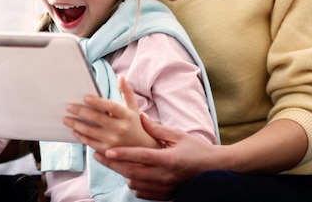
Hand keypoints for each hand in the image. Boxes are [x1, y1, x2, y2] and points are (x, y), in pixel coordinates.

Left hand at [64, 75, 158, 151]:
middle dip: (80, 111)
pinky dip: (81, 136)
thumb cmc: (133, 123)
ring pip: (90, 131)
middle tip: (68, 106)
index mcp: (126, 116)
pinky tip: (74, 130)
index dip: (98, 102)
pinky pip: (90, 143)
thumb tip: (120, 76)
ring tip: (66, 118)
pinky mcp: (107, 150)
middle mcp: (120, 129)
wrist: (140, 147)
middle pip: (97, 118)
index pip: (111, 107)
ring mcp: (113, 141)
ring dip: (76, 124)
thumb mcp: (133, 107)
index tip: (85, 97)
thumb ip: (127, 91)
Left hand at [93, 113, 216, 200]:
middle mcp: (165, 176)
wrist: (214, 171)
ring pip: (134, 183)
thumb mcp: (178, 136)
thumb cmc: (196, 150)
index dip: (123, 154)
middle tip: (97, 155)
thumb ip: (156, 129)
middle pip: (132, 172)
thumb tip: (139, 117)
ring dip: (120, 173)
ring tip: (110, 162)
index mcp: (169, 160)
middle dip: (112, 164)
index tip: (108, 151)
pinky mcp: (164, 196)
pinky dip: (131, 183)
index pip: (141, 157)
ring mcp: (164, 188)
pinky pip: (141, 192)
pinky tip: (127, 173)